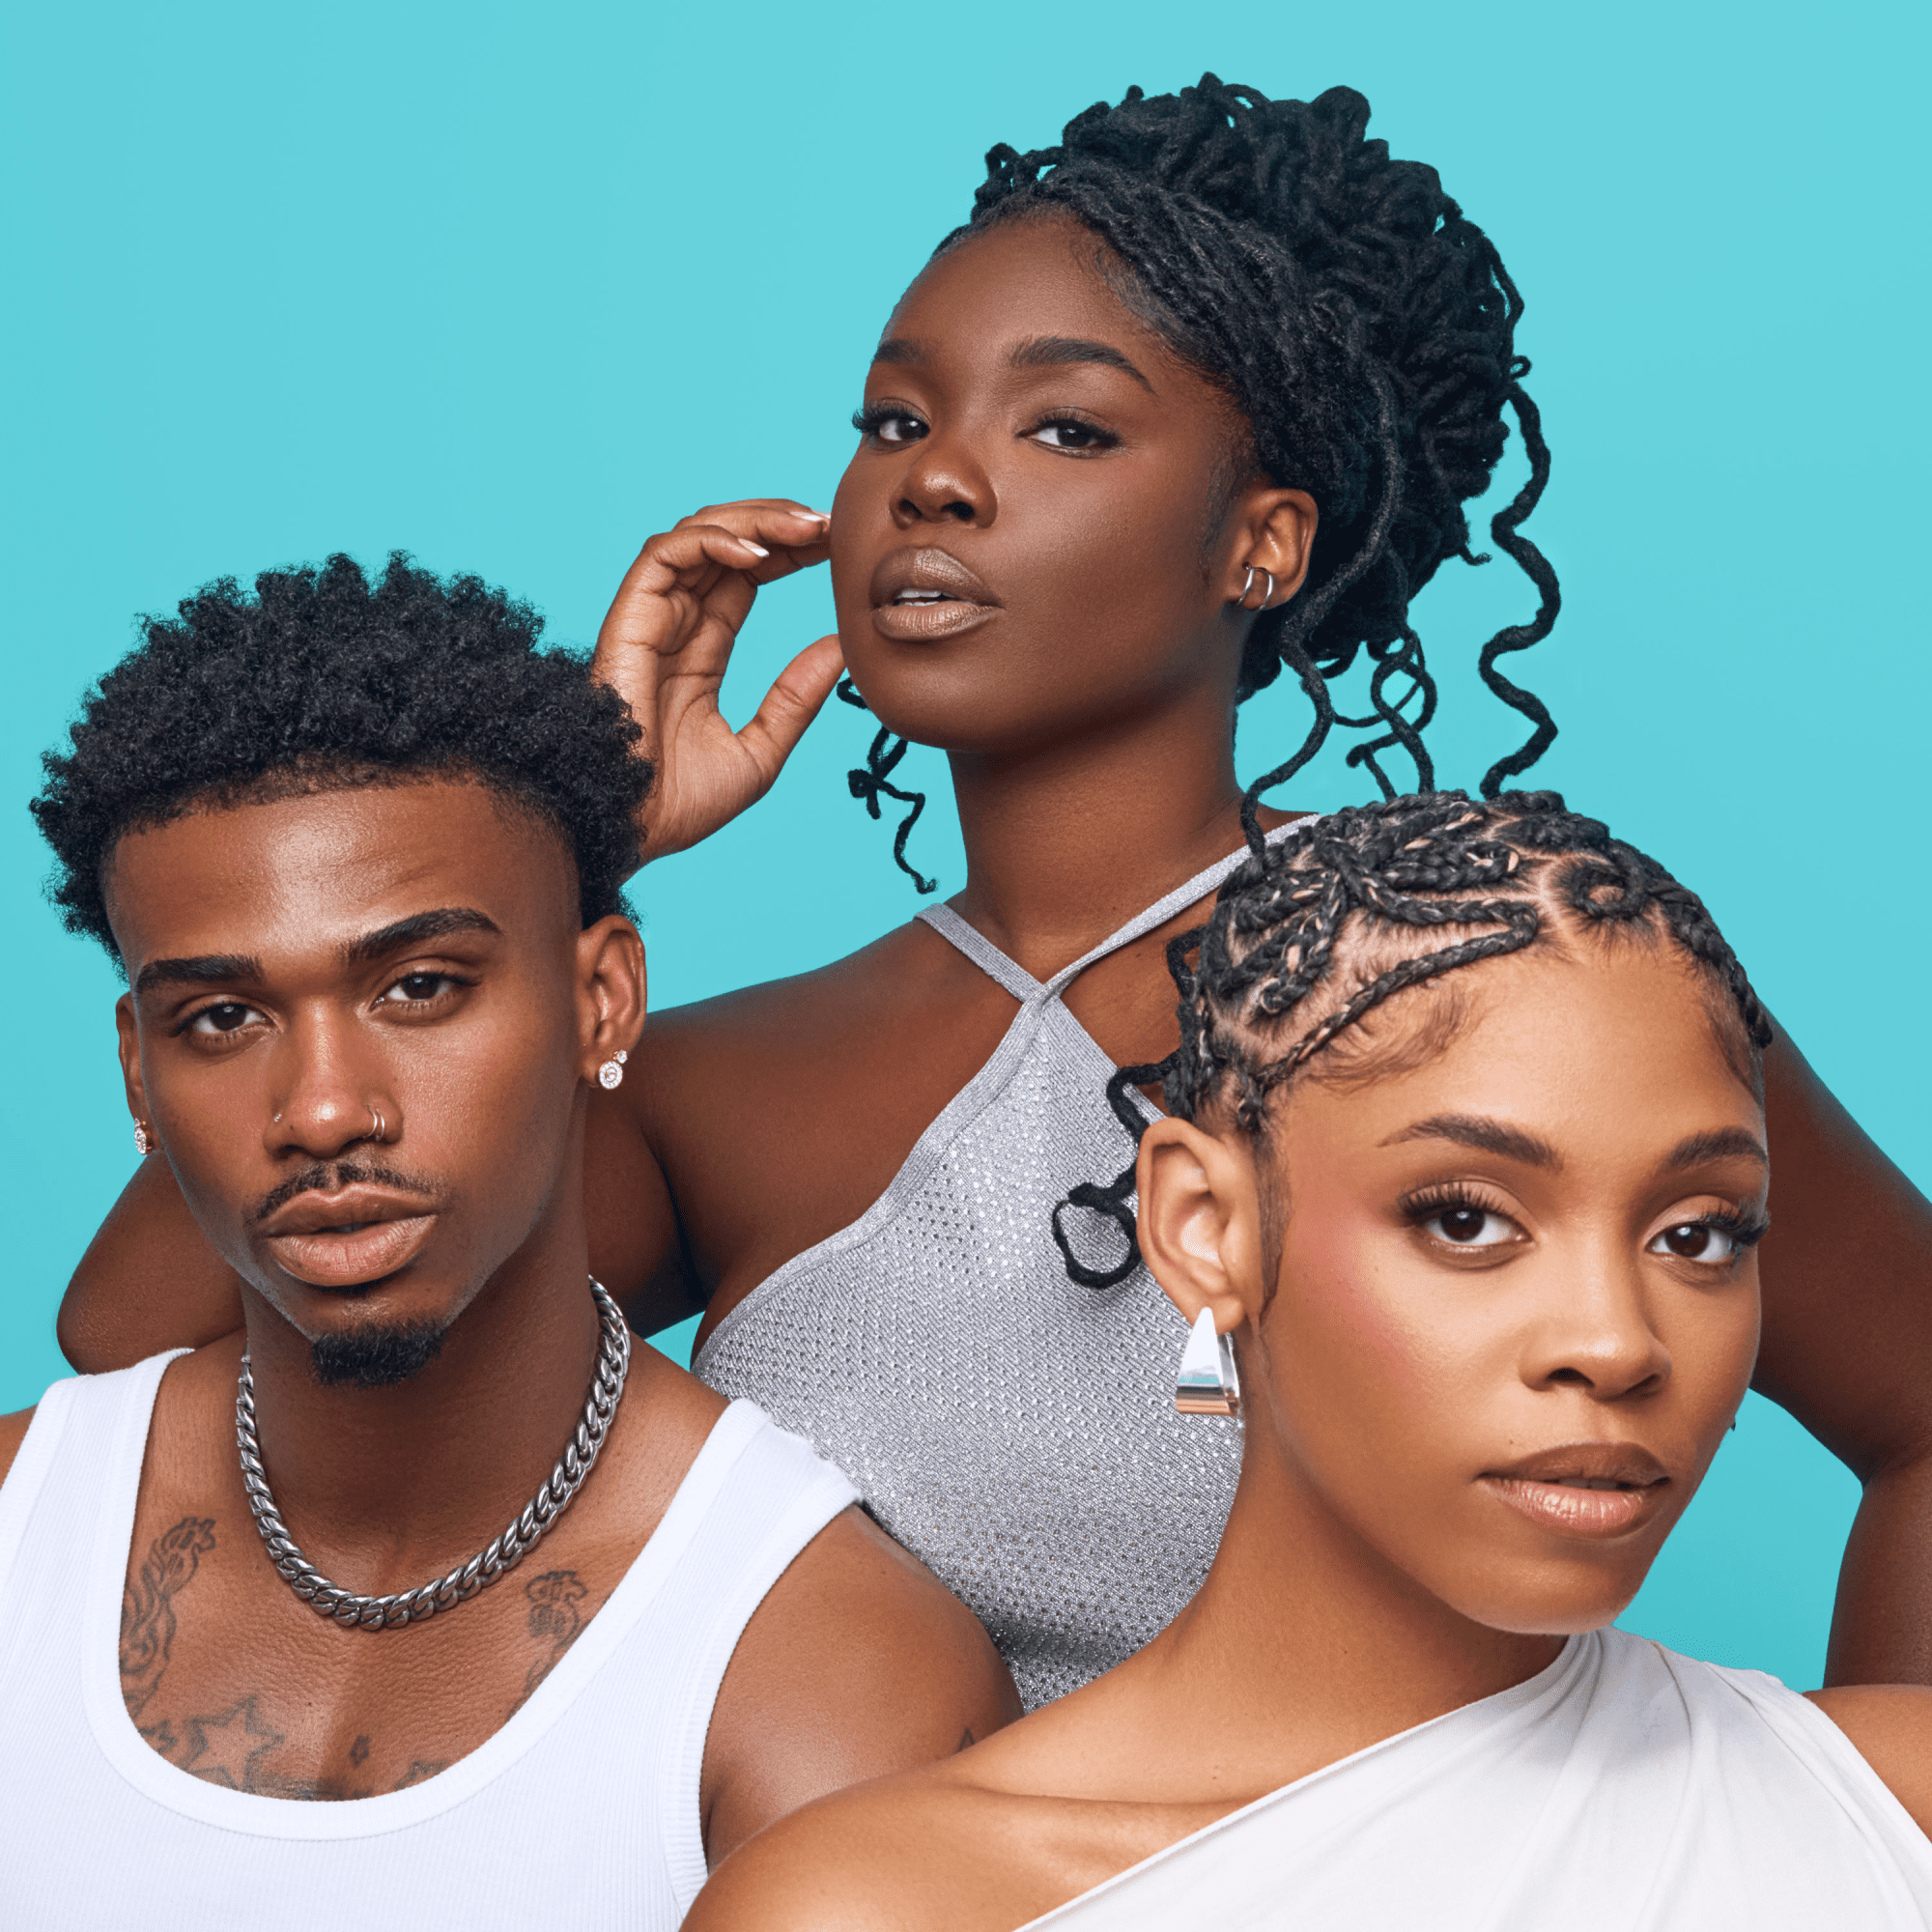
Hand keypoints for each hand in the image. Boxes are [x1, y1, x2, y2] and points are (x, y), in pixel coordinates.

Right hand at [593, 499, 840, 864]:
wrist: (629, 827)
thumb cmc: (678, 804)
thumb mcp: (761, 749)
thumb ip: (797, 697)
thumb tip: (842, 649)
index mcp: (701, 651)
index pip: (746, 577)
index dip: (788, 552)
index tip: (835, 545)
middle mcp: (673, 625)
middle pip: (726, 545)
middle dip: (779, 524)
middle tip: (830, 524)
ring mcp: (649, 618)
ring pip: (697, 535)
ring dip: (754, 520)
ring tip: (807, 527)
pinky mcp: (628, 617)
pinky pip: (665, 553)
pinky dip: (713, 540)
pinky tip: (759, 552)